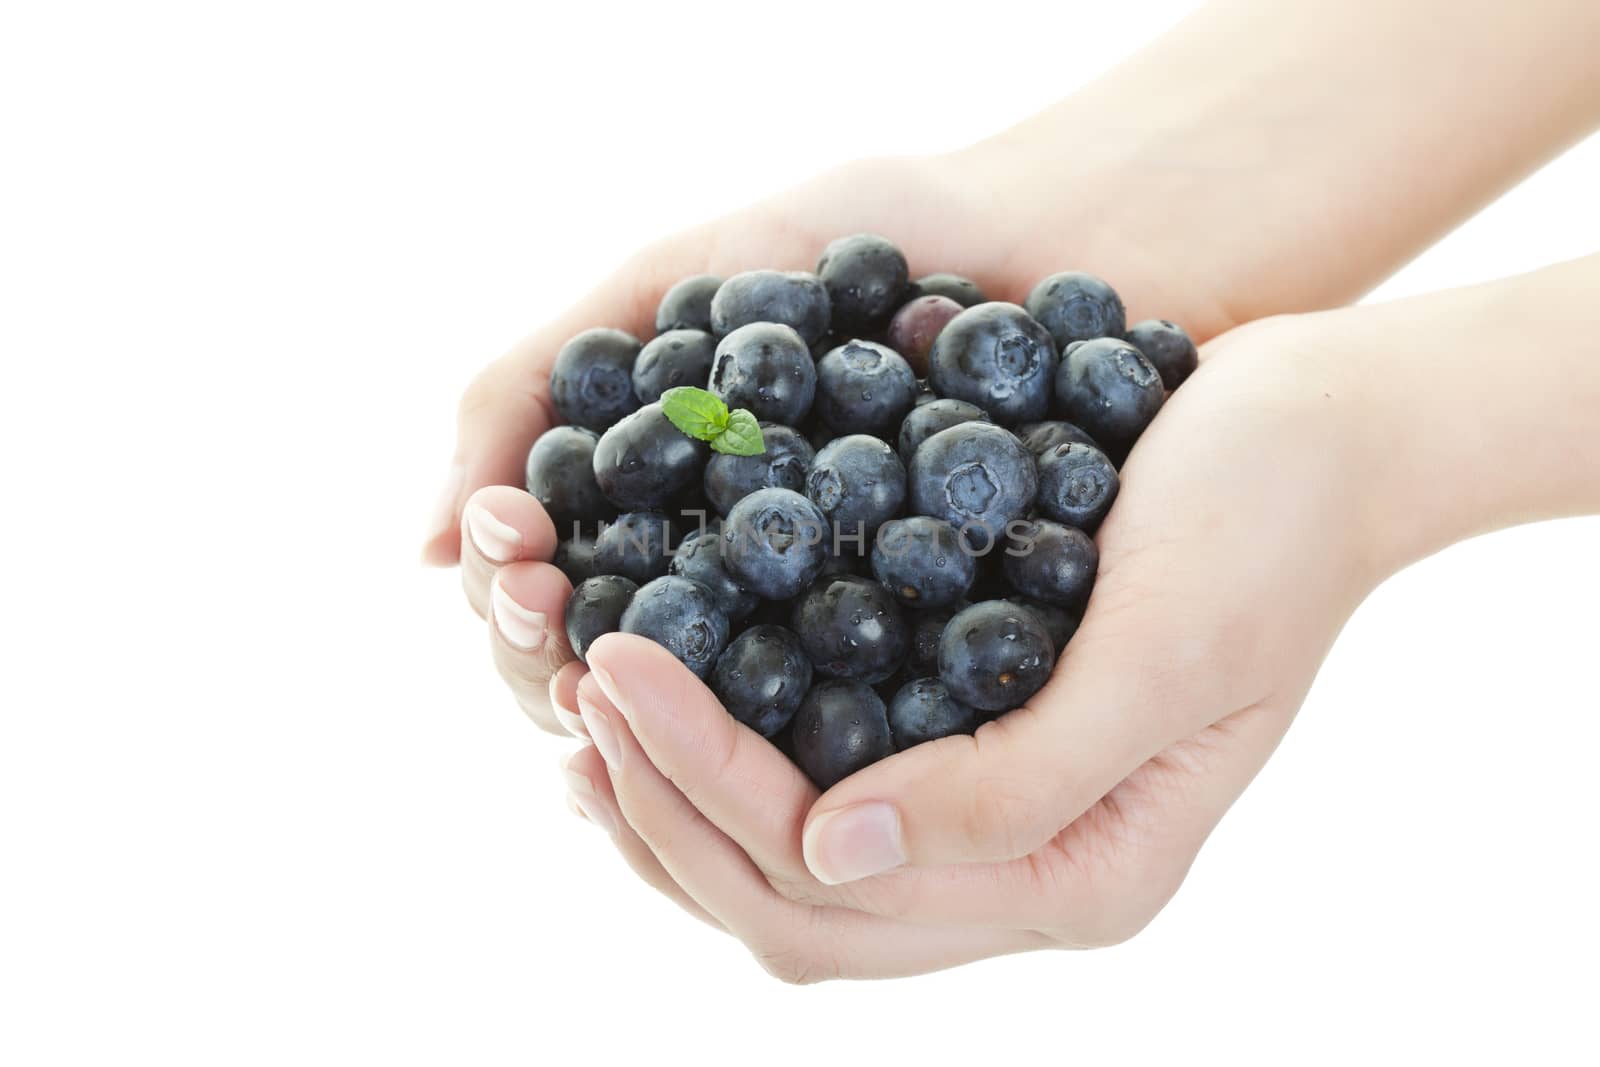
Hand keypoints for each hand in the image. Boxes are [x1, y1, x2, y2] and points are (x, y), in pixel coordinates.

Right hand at [424, 150, 1244, 732]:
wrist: (1041, 245)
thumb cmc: (848, 241)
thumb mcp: (664, 282)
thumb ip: (526, 393)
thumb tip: (422, 551)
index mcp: (640, 517)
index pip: (536, 605)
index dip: (515, 603)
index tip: (527, 574)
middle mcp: (707, 586)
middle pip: (594, 682)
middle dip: (565, 665)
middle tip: (573, 643)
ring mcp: (802, 629)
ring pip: (692, 726)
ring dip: (656, 727)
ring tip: (638, 695)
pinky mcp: (907, 656)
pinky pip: (829, 726)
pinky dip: (787, 742)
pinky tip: (768, 753)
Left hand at [553, 313, 1394, 979]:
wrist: (1319, 440)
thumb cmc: (1266, 526)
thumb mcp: (1166, 652)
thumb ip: (1017, 784)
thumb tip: (829, 858)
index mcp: (1081, 878)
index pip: (839, 881)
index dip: (707, 785)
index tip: (613, 663)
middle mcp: (1027, 873)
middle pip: (791, 900)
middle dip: (667, 801)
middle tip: (573, 684)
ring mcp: (994, 820)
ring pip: (789, 869)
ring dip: (677, 798)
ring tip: (582, 704)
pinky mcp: (969, 745)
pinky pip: (818, 795)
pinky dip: (725, 761)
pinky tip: (659, 700)